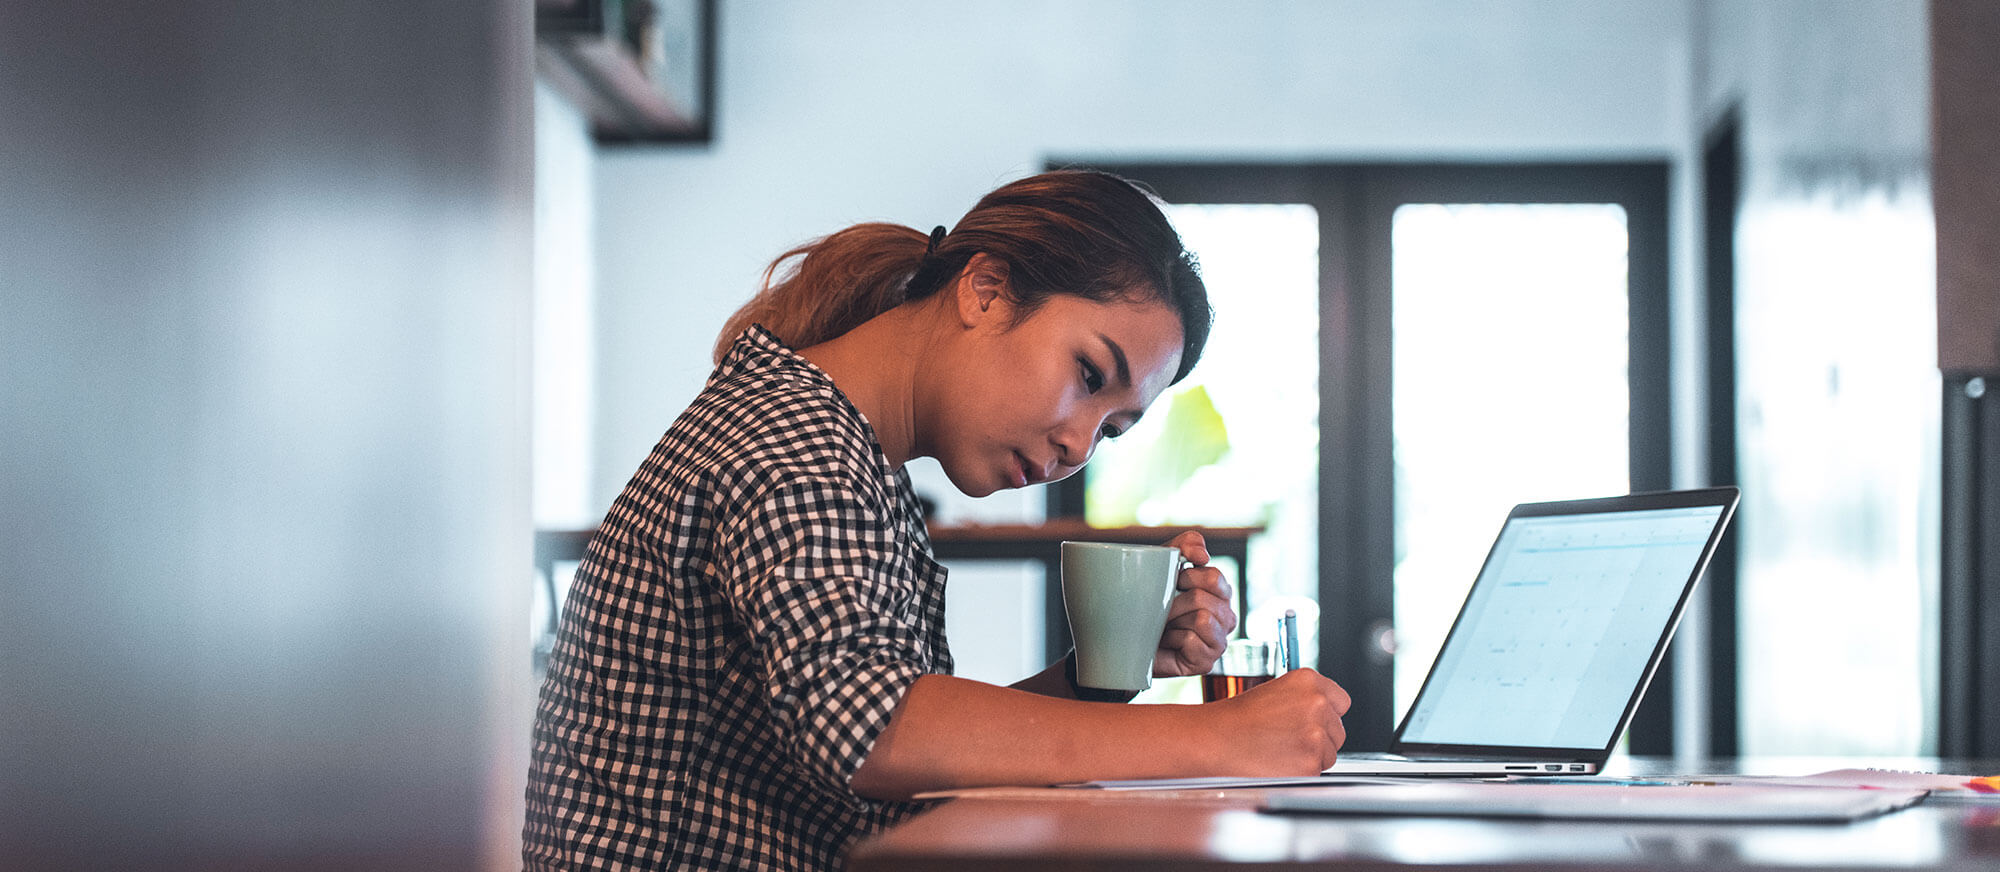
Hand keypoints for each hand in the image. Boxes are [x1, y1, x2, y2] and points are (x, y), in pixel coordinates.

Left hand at [1152, 530, 1236, 677]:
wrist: (1126, 639)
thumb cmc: (1147, 602)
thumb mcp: (1163, 566)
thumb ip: (1185, 545)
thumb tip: (1203, 554)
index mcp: (1220, 592)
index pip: (1214, 577)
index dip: (1187, 577)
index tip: (1173, 583)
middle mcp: (1226, 616)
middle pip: (1204, 598)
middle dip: (1175, 602)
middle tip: (1164, 610)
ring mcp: (1219, 641)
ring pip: (1202, 618)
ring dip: (1174, 620)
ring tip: (1166, 627)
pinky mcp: (1207, 662)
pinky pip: (1192, 640)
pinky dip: (1173, 640)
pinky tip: (1168, 644)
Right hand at [1206, 668, 1351, 773]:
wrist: (1215, 741)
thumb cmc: (1237, 719)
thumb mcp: (1275, 692)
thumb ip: (1306, 699)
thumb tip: (1327, 714)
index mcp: (1308, 681)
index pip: (1341, 701)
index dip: (1327, 714)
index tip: (1313, 721)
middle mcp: (1317, 704)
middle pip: (1338, 731)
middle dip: (1320, 738)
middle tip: (1288, 740)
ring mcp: (1316, 735)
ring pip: (1329, 754)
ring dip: (1310, 757)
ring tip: (1279, 751)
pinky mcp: (1311, 764)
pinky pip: (1317, 772)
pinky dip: (1300, 772)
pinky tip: (1278, 763)